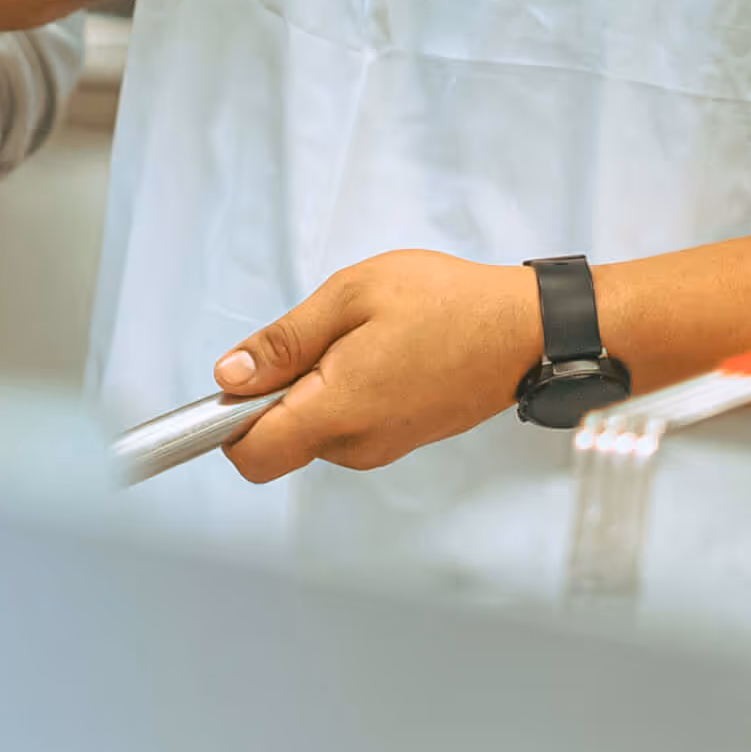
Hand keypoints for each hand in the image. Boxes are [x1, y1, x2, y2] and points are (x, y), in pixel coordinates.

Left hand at [212, 251, 543, 482]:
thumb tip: (229, 377)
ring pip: (311, 432)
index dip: (226, 422)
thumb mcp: (351, 295)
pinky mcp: (399, 441)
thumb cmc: (446, 302)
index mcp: (339, 410)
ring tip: (360, 338)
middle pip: (277, 442)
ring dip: (313, 390)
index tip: (236, 381)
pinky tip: (378, 353)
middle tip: (320, 337)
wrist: (524, 329)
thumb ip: (284, 341)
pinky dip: (342, 395)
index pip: (252, 455)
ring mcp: (381, 448)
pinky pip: (344, 427)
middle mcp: (357, 445)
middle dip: (275, 394)